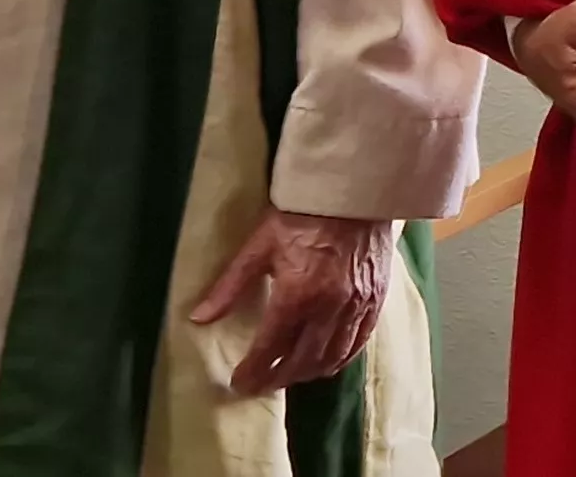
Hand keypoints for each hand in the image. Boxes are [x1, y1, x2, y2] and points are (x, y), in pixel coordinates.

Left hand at [189, 208, 389, 394]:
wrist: (352, 192)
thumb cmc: (302, 215)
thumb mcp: (259, 246)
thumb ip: (229, 286)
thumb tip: (199, 317)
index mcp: (297, 294)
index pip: (270, 348)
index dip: (252, 371)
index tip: (239, 383)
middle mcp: (329, 308)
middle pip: (301, 361)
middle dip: (277, 378)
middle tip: (260, 384)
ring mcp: (356, 307)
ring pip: (331, 359)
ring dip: (307, 373)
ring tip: (288, 375)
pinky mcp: (375, 301)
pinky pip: (358, 343)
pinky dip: (339, 359)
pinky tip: (325, 361)